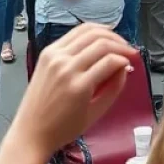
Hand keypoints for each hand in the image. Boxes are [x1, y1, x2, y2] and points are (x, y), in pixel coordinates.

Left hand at [10, 24, 137, 157]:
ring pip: (87, 31)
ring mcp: (54, 56)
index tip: (132, 62)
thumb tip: (125, 67)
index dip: (125, 59)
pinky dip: (90, 32)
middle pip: (100, 42)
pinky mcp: (47, 52)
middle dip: (120, 44)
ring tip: (118, 42)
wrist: (31, 131)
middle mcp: (66, 66)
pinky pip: (73, 34)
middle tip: (130, 51)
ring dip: (107, 33)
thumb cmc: (64, 128)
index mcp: (79, 86)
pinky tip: (100, 37)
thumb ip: (114, 88)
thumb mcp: (95, 114)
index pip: (110, 60)